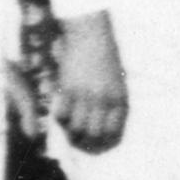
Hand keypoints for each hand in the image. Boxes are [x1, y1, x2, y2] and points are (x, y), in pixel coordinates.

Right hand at [52, 11, 130, 152]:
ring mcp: (86, 96)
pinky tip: (60, 108)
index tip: (92, 144)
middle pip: (93, 135)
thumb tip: (100, 130)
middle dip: (83, 140)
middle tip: (74, 137)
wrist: (91, 35)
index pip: (113, 134)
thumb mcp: (117, 83)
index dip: (102, 143)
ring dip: (69, 129)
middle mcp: (105, 101)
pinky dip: (58, 116)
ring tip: (66, 123)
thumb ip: (111, 104)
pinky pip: (60, 114)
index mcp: (120, 100)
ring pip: (75, 128)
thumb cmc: (105, 58)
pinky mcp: (68, 89)